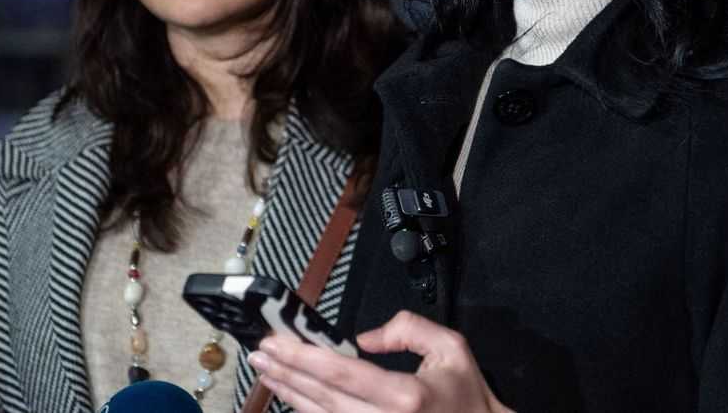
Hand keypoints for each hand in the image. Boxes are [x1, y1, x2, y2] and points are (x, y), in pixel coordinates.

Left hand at [247, 310, 512, 412]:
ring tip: (267, 374)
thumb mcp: (451, 348)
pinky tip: (293, 398)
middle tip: (259, 354)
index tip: (275, 342)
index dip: (302, 356)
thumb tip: (365, 338)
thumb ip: (409, 329)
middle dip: (286, 373)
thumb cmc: (467, 396)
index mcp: (405, 395)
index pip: (340, 373)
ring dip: (290, 395)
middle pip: (322, 397)